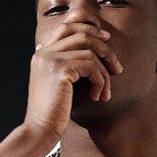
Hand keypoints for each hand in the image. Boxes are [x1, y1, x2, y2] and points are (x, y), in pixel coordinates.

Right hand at [23, 22, 124, 139]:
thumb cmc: (52, 113)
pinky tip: (97, 97)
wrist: (40, 130)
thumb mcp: (59, 85)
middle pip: (82, 34)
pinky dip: (100, 81)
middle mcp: (44, 52)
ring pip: (90, 52)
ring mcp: (51, 59)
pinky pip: (91, 66)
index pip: (67, 27)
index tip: (106, 39)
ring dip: (105, 73)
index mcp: (42, 53)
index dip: (89, 28)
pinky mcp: (60, 69)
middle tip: (117, 68)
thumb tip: (87, 54)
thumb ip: (67, 66)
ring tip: (105, 92)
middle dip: (105, 49)